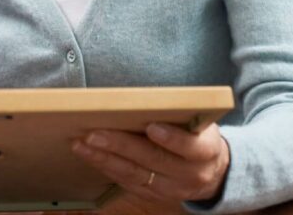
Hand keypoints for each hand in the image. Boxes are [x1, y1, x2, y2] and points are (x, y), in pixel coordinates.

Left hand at [71, 122, 229, 203]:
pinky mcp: (154, 196)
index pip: (190, 146)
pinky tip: (89, 155)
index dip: (171, 138)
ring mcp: (171, 189)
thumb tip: (141, 96)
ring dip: (104, 159)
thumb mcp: (199, 122)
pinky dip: (106, 167)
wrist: (211, 172)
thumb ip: (177, 113)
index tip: (151, 127)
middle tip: (94, 134)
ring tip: (81, 144)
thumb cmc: (197, 135)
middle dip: (121, 146)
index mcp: (206, 151)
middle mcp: (190, 174)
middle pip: (154, 160)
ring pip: (135, 175)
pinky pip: (127, 183)